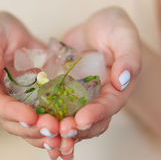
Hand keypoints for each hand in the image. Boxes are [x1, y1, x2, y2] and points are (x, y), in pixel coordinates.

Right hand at [0, 12, 60, 158]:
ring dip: (45, 135)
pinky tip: (70, 133)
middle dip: (33, 129)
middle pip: (13, 123)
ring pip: (29, 128)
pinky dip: (56, 129)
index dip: (13, 112)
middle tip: (53, 128)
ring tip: (64, 136)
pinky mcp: (38, 102)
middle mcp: (2, 100)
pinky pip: (44, 119)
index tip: (30, 117)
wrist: (11, 35)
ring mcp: (20, 103)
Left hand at [54, 7, 141, 159]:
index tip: (81, 120)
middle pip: (90, 121)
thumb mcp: (124, 35)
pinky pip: (55, 110)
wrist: (94, 28)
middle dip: (75, 128)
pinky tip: (32, 125)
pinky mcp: (63, 94)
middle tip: (59, 131)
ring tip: (45, 131)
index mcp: (118, 89)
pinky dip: (47, 119)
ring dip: (59, 130)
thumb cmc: (114, 28)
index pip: (109, 105)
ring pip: (71, 121)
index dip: (96, 114)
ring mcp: (80, 99)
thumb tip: (123, 80)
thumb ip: (128, 55)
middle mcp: (100, 99)